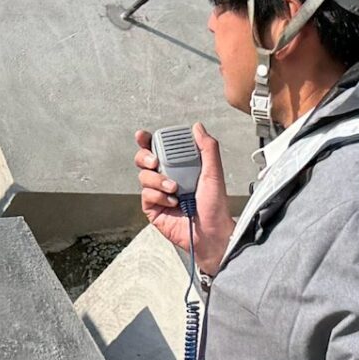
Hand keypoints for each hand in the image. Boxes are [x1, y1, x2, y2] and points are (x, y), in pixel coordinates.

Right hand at [136, 125, 233, 276]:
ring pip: (144, 177)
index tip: (143, 136)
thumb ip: (207, 148)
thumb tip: (198, 127)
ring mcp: (157, 193)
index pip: (159, 149)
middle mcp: (166, 178)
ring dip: (158, 180)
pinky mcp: (152, 208)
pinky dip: (159, 196)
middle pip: (143, 161)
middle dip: (145, 157)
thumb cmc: (215, 206)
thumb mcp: (214, 172)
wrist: (211, 231)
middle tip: (155, 161)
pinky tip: (172, 202)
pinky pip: (146, 195)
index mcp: (179, 167)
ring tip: (174, 188)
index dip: (147, 141)